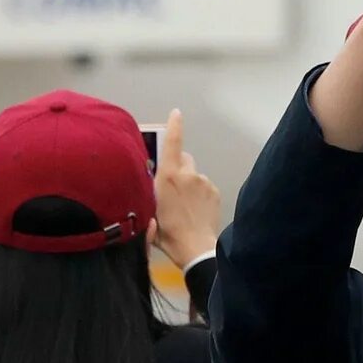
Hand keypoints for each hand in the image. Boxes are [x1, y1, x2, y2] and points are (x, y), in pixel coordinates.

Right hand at [148, 109, 221, 264]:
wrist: (196, 249)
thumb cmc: (167, 233)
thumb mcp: (148, 211)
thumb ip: (149, 191)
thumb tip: (150, 181)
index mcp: (168, 176)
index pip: (172, 142)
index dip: (174, 125)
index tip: (176, 113)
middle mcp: (188, 174)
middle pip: (182, 159)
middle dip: (177, 167)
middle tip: (171, 187)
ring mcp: (204, 182)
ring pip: (193, 175)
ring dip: (188, 184)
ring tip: (184, 206)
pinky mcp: (214, 191)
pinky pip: (204, 186)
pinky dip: (199, 194)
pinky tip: (195, 210)